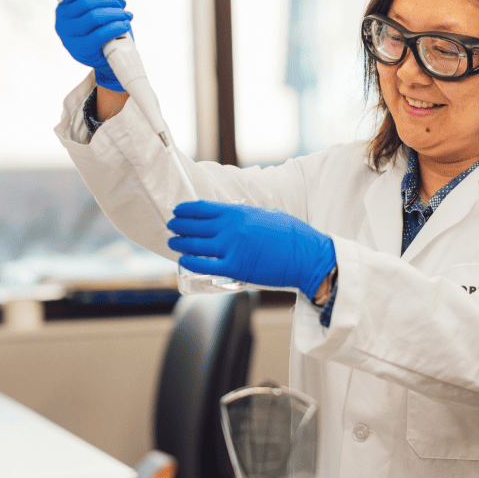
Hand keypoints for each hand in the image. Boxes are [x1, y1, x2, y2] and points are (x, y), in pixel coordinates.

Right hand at [55, 0, 132, 89]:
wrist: (106, 59)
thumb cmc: (100, 29)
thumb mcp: (93, 8)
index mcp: (63, 6)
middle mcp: (62, 20)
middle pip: (87, 2)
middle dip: (109, 0)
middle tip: (123, 4)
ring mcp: (70, 36)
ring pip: (95, 17)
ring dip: (115, 13)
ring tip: (127, 15)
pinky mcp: (81, 49)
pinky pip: (100, 34)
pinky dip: (116, 27)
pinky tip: (125, 24)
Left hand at [167, 200, 336, 298]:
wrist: (307, 256)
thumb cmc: (292, 236)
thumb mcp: (267, 215)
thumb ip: (245, 216)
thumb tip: (231, 217)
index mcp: (238, 212)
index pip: (202, 208)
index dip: (185, 210)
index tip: (177, 211)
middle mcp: (231, 229)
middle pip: (193, 226)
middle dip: (178, 226)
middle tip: (172, 227)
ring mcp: (231, 249)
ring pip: (195, 246)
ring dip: (180, 243)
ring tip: (173, 243)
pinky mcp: (234, 269)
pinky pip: (204, 265)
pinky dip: (190, 262)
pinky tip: (183, 260)